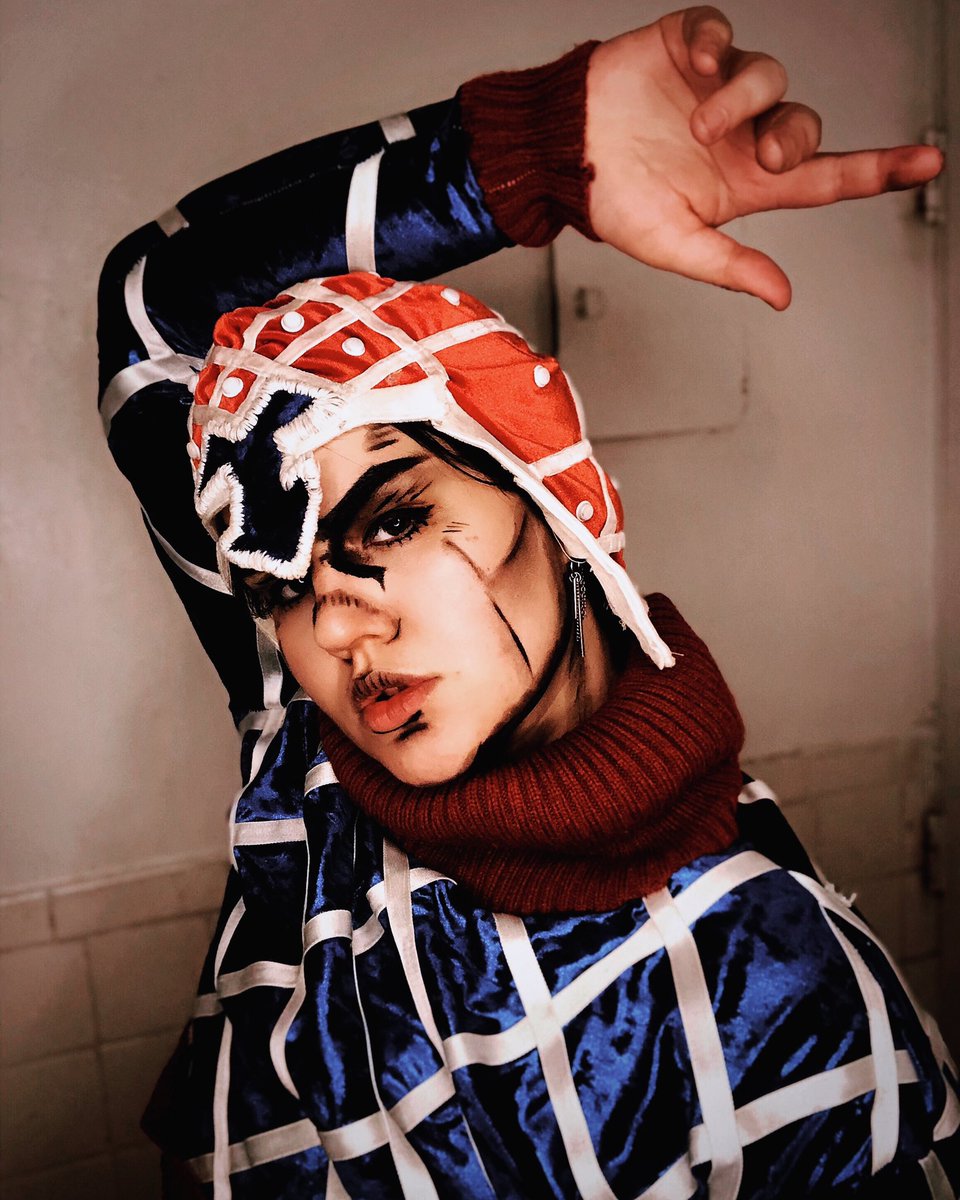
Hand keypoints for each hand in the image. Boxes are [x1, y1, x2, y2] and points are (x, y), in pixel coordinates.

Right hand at [585, 6, 942, 308]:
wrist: (557, 154)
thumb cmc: (609, 202)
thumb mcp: (672, 244)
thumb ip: (728, 265)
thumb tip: (782, 294)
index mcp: (744, 184)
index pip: (825, 176)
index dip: (878, 170)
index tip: (928, 162)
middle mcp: (741, 133)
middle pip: (803, 123)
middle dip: (794, 137)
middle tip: (762, 155)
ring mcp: (717, 87)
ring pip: (768, 75)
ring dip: (742, 98)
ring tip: (698, 122)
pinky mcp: (687, 46)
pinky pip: (720, 29)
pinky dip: (713, 41)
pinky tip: (691, 62)